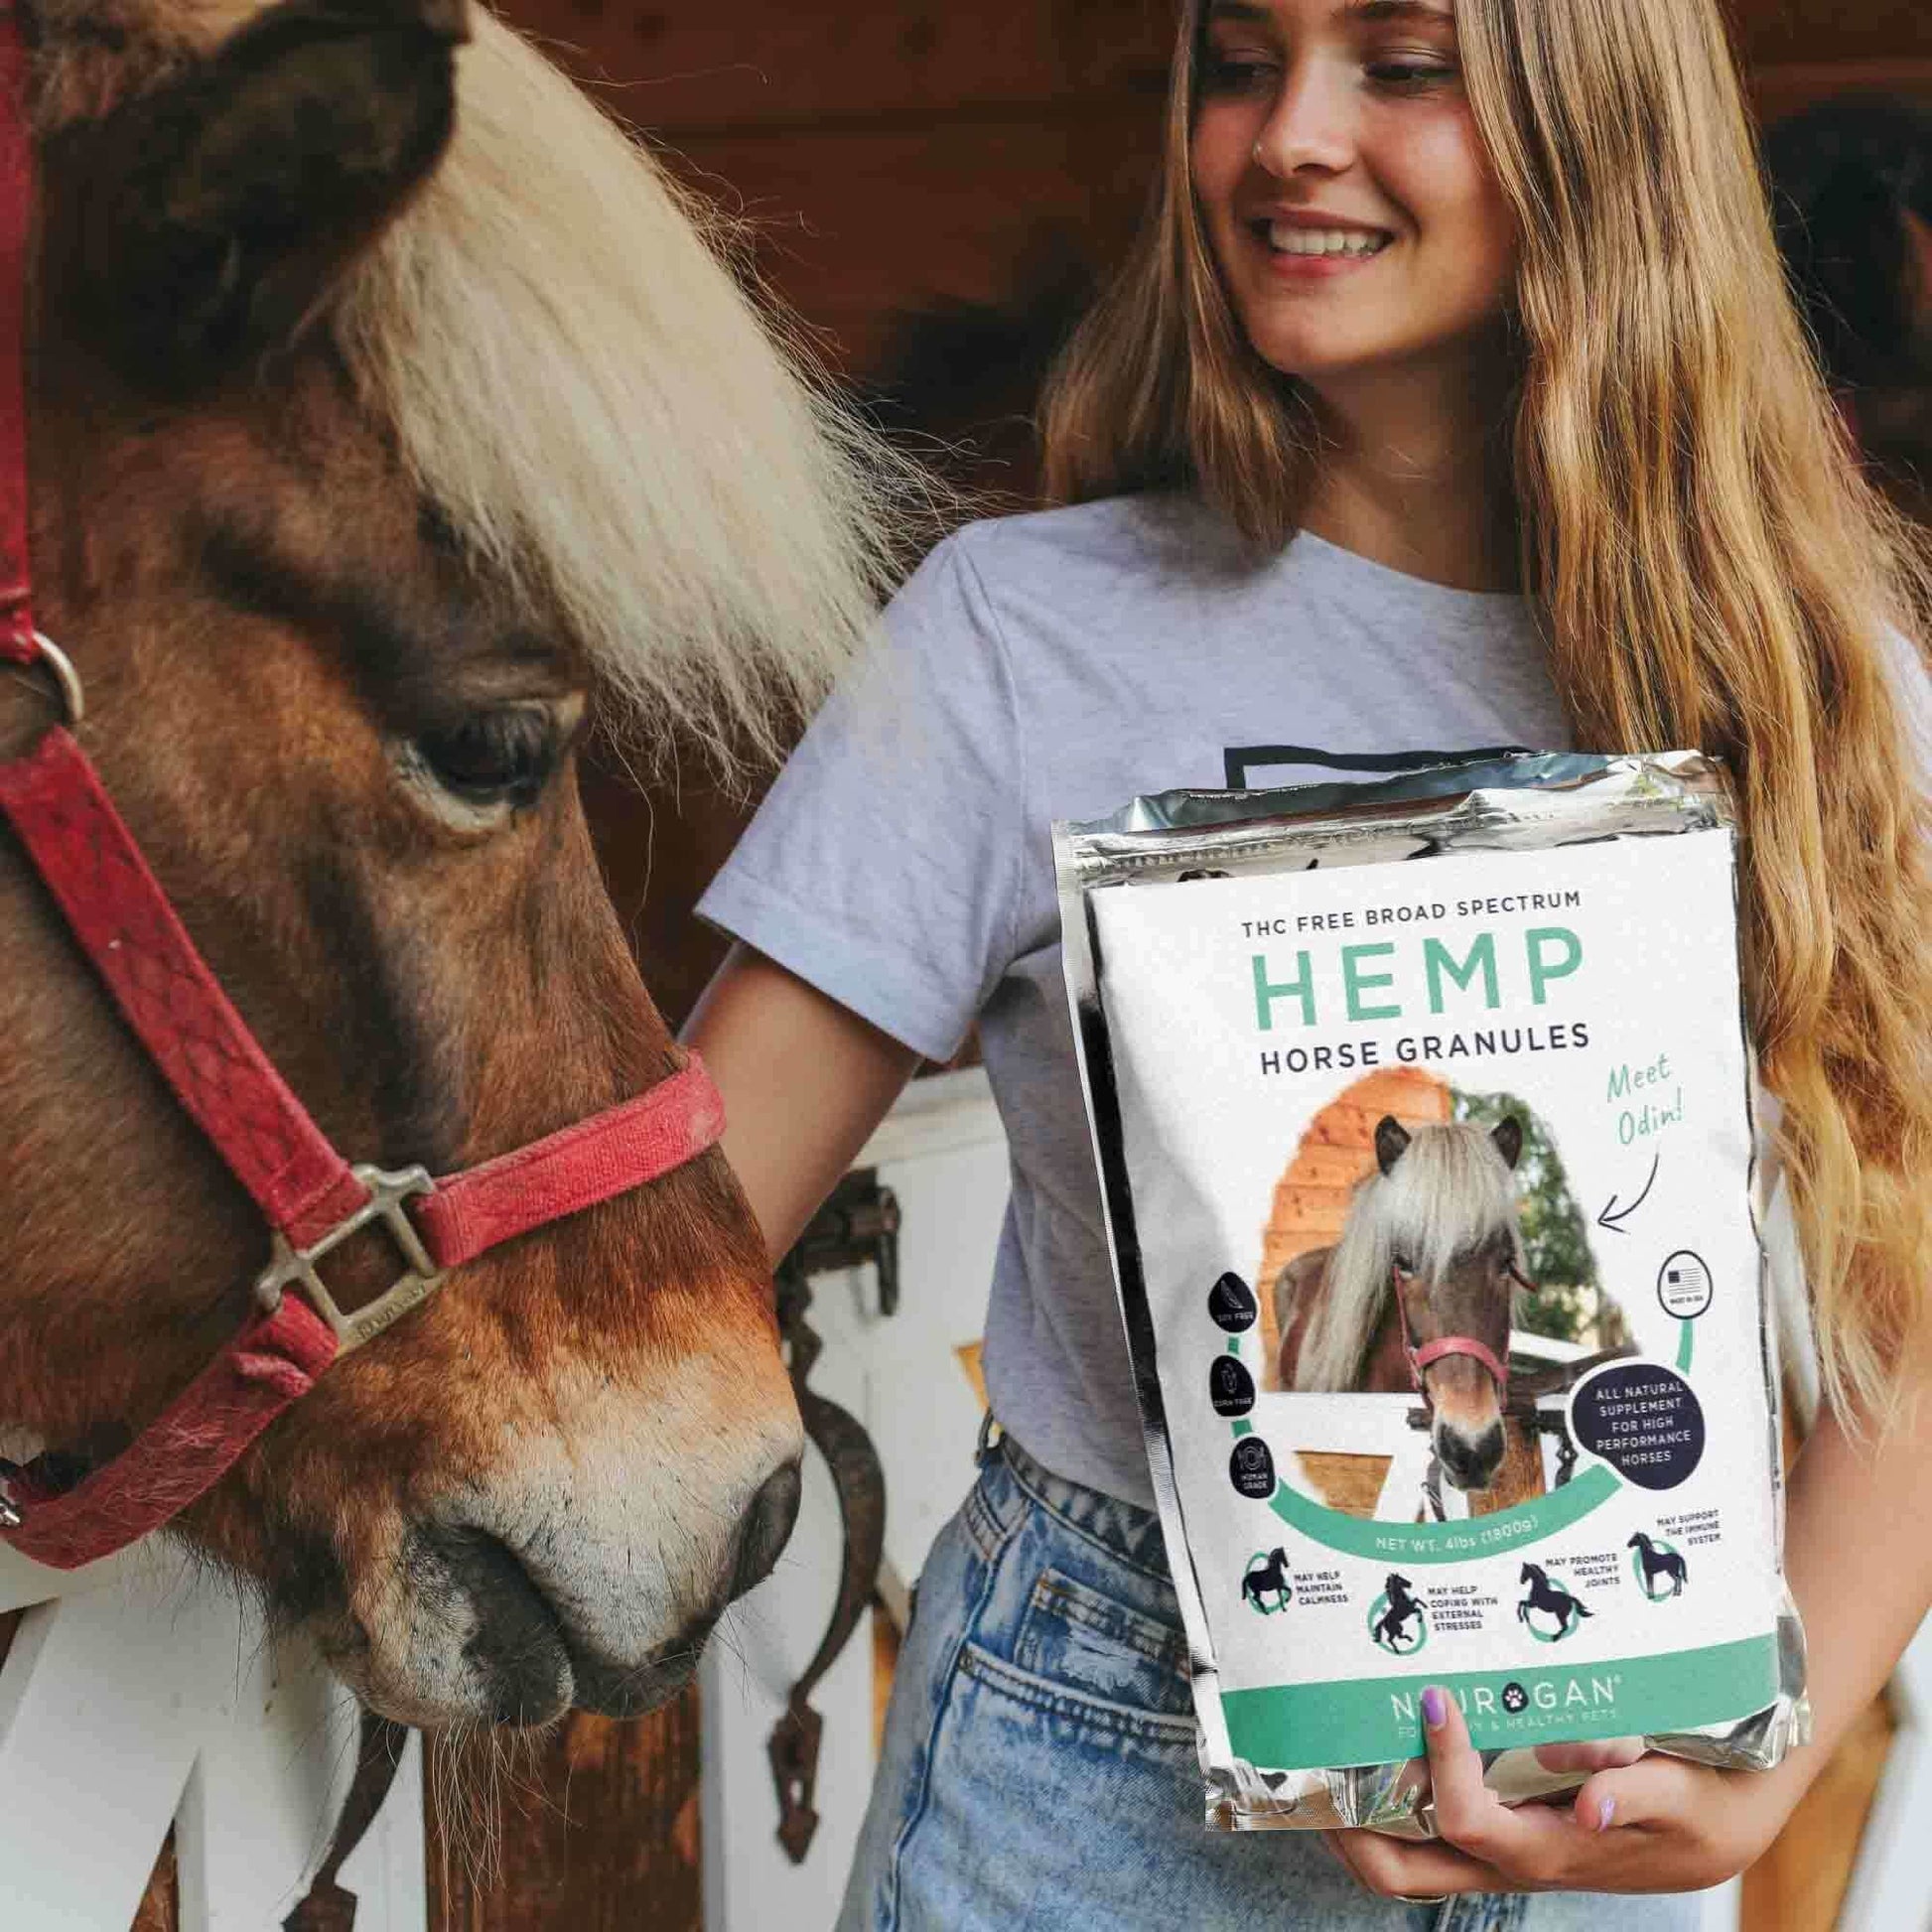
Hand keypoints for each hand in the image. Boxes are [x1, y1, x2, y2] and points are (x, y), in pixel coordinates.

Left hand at [1326, 1685, 1791, 1898]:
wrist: (1724, 1823)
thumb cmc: (1702, 1806)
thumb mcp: (1684, 1796)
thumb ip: (1637, 1793)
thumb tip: (1589, 1803)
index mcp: (1549, 1851)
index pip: (1469, 1823)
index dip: (1442, 1768)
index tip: (1437, 1701)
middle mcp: (1511, 1860)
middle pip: (1405, 1873)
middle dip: (1349, 1833)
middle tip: (1317, 1766)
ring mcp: (1502, 1851)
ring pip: (1408, 1860)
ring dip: (1360, 1818)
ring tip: (1328, 1756)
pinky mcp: (1507, 1831)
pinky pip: (1432, 1832)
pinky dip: (1395, 1799)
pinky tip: (1383, 1748)